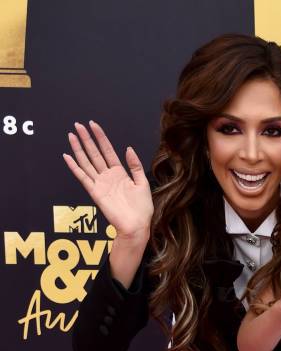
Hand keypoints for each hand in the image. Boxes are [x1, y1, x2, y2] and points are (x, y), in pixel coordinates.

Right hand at [63, 121, 153, 242]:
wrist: (136, 225)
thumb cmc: (142, 208)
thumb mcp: (142, 183)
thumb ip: (135, 165)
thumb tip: (128, 148)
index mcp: (120, 173)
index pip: (107, 150)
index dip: (101, 137)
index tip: (93, 125)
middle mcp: (108, 176)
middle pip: (94, 153)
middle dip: (86, 139)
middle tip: (78, 125)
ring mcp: (100, 184)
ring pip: (87, 162)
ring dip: (78, 149)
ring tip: (71, 135)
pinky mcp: (95, 192)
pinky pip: (83, 177)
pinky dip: (74, 167)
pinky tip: (67, 156)